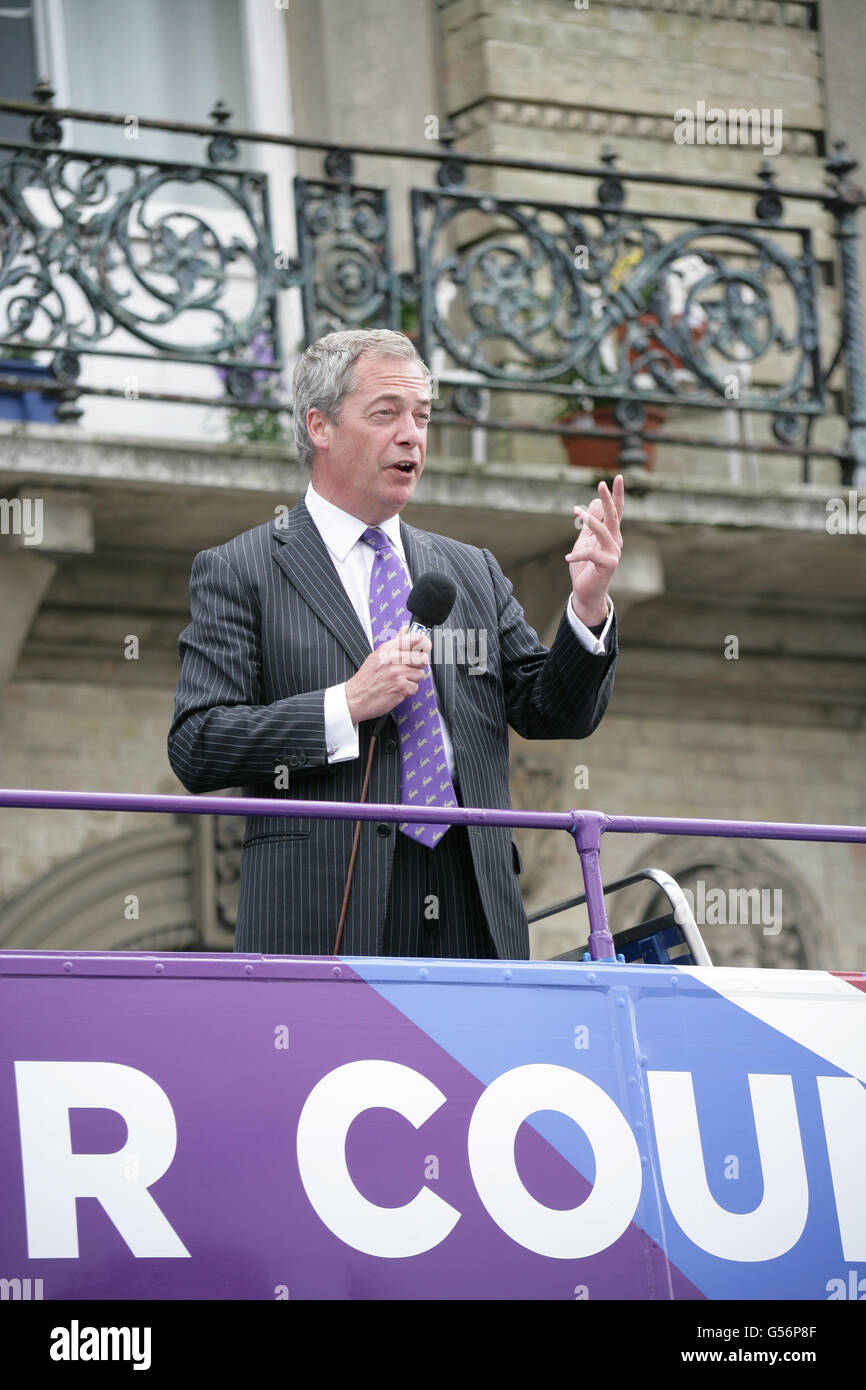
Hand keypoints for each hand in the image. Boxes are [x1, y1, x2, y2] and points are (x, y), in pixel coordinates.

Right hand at [345, 626, 431, 723]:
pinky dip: (408, 691)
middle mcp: (393, 659)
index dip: (422, 642)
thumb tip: (405, 631)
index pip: (413, 639)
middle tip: (409, 668)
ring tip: (399, 680)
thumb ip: (394, 644)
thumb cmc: (365, 679)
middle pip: (422, 658)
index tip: (424, 644)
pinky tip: (397, 689)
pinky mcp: (402, 688)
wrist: (355, 698)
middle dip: (418, 664)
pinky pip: (415, 687)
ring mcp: (398, 674)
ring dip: (412, 679)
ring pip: (420, 674)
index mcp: (387, 649)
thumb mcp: (376, 656)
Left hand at [565, 475, 623, 626]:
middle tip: (601, 484)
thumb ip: (591, 522)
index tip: (618, 477)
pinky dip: (578, 555)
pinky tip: (568, 558)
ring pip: (603, 531)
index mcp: (611, 534)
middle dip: (608, 500)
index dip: (617, 495)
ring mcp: (613, 554)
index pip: (616, 512)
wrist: (586, 592)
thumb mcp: (586, 540)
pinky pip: (591, 554)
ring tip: (576, 510)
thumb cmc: (586, 566)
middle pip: (613, 517)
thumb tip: (595, 500)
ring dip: (589, 520)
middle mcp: (615, 542)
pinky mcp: (608, 565)